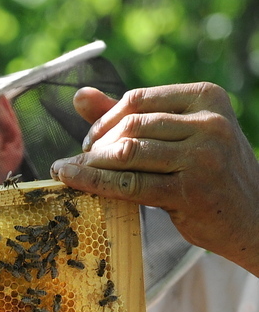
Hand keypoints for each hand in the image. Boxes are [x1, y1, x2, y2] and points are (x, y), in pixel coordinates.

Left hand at [50, 83, 258, 275]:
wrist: (253, 216)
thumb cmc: (210, 173)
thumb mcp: (182, 135)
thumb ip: (133, 115)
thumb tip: (79, 96)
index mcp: (207, 97)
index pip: (138, 100)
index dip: (105, 120)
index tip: (90, 141)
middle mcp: (208, 123)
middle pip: (130, 126)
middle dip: (97, 145)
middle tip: (80, 162)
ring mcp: (202, 157)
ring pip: (127, 153)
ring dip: (92, 164)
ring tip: (71, 172)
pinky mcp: (190, 192)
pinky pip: (130, 185)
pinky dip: (95, 183)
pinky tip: (72, 180)